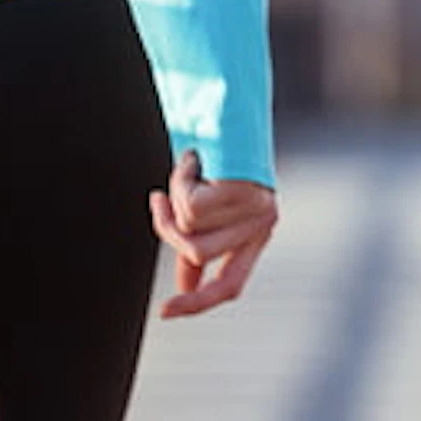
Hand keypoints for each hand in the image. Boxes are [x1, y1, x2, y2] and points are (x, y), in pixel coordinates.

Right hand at [148, 149, 276, 318]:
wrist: (228, 107)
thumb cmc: (215, 159)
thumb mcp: (207, 209)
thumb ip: (200, 244)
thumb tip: (187, 286)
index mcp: (256, 235)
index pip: (230, 285)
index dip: (197, 302)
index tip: (163, 313)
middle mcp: (263, 224)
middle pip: (198, 253)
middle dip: (168, 228)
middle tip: (158, 199)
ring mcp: (258, 207)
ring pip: (191, 227)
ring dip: (174, 197)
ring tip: (188, 168)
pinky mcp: (245, 189)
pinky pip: (191, 205)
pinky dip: (179, 181)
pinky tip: (194, 158)